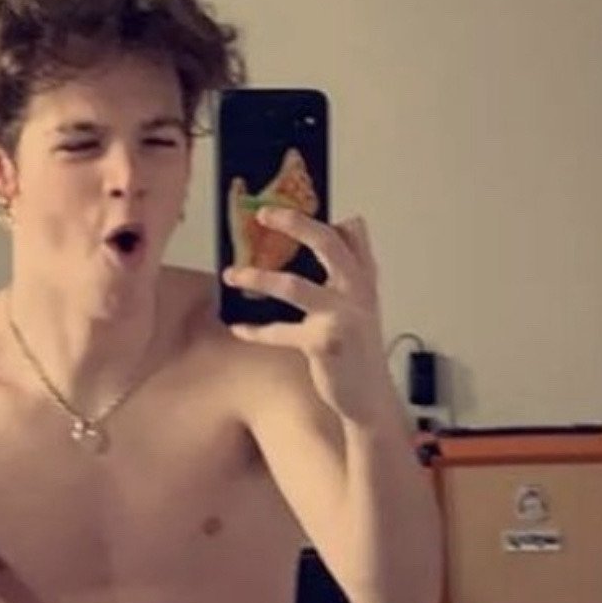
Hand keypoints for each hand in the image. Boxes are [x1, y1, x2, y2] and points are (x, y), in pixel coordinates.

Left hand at [222, 207, 390, 420]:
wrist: (370, 397)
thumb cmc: (359, 351)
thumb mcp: (363, 304)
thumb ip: (353, 269)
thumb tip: (346, 226)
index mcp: (364, 280)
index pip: (351, 233)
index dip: (320, 216)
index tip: (287, 205)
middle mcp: (357, 292)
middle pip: (327, 243)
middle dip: (294, 224)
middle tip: (263, 214)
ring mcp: (341, 317)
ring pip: (294, 286)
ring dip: (258, 277)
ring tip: (231, 274)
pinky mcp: (323, 343)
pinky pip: (281, 332)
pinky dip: (256, 331)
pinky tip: (239, 329)